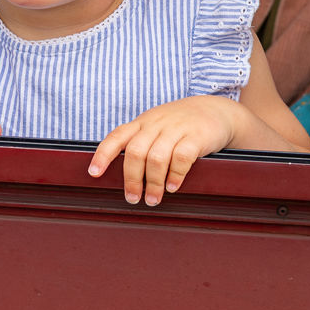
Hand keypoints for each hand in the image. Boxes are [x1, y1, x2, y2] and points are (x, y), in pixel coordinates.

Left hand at [87, 96, 244, 205]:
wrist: (215, 111)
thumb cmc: (180, 125)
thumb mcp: (157, 127)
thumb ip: (140, 143)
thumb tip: (124, 176)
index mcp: (142, 123)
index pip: (117, 137)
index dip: (103, 155)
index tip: (94, 173)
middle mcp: (156, 124)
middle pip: (135, 152)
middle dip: (132, 179)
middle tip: (133, 198)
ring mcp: (176, 128)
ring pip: (156, 157)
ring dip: (153, 183)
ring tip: (153, 199)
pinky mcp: (196, 136)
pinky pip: (181, 157)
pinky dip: (174, 175)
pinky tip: (172, 186)